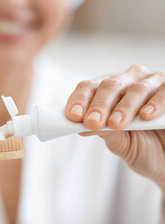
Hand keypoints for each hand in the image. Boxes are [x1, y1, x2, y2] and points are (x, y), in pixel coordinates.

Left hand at [65, 65, 164, 192]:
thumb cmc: (144, 147)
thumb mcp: (121, 143)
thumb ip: (105, 132)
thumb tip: (83, 127)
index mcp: (108, 91)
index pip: (89, 88)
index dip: (80, 100)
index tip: (73, 115)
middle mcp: (129, 81)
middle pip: (109, 86)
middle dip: (99, 105)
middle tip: (92, 123)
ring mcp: (152, 83)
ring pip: (136, 89)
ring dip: (124, 107)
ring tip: (116, 124)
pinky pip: (164, 92)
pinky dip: (156, 103)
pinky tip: (147, 115)